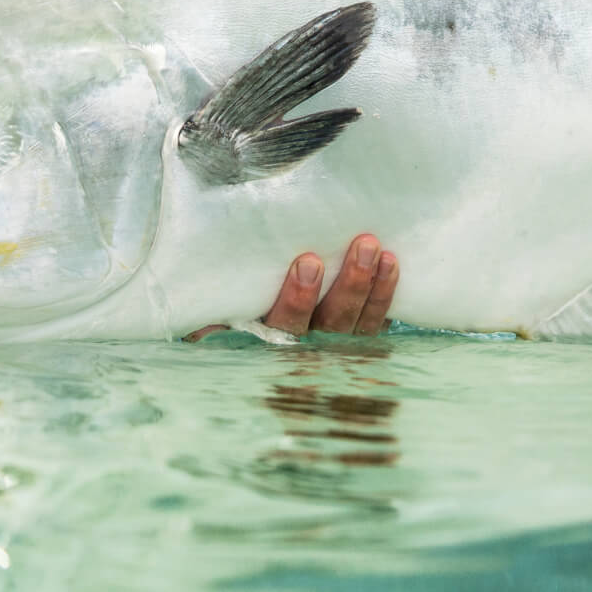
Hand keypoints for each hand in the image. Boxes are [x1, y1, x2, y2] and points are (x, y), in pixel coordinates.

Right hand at [187, 233, 398, 341]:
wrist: (263, 322)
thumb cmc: (236, 310)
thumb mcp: (218, 315)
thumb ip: (209, 314)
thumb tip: (198, 308)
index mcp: (269, 340)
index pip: (285, 328)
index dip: (297, 300)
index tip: (307, 262)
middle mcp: (308, 347)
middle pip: (332, 325)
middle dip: (346, 286)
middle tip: (363, 244)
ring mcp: (339, 343)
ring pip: (361, 324)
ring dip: (371, 287)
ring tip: (378, 249)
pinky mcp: (362, 333)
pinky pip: (380, 321)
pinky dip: (387, 295)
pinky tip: (393, 265)